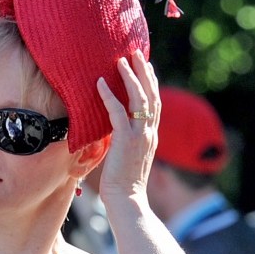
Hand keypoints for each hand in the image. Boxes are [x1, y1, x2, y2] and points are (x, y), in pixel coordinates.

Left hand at [96, 49, 160, 200]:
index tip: (145, 66)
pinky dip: (109, 95)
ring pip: (139, 99)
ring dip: (130, 77)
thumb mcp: (126, 157)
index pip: (154, 104)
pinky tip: (100, 82)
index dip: (150, 83)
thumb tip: (112, 130)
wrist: (127, 201)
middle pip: (151, 95)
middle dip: (144, 72)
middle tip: (136, 52)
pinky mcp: (126, 141)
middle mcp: (149, 133)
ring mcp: (140, 136)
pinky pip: (117, 112)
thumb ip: (124, 141)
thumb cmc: (122, 184)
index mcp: (151, 136)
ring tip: (122, 60)